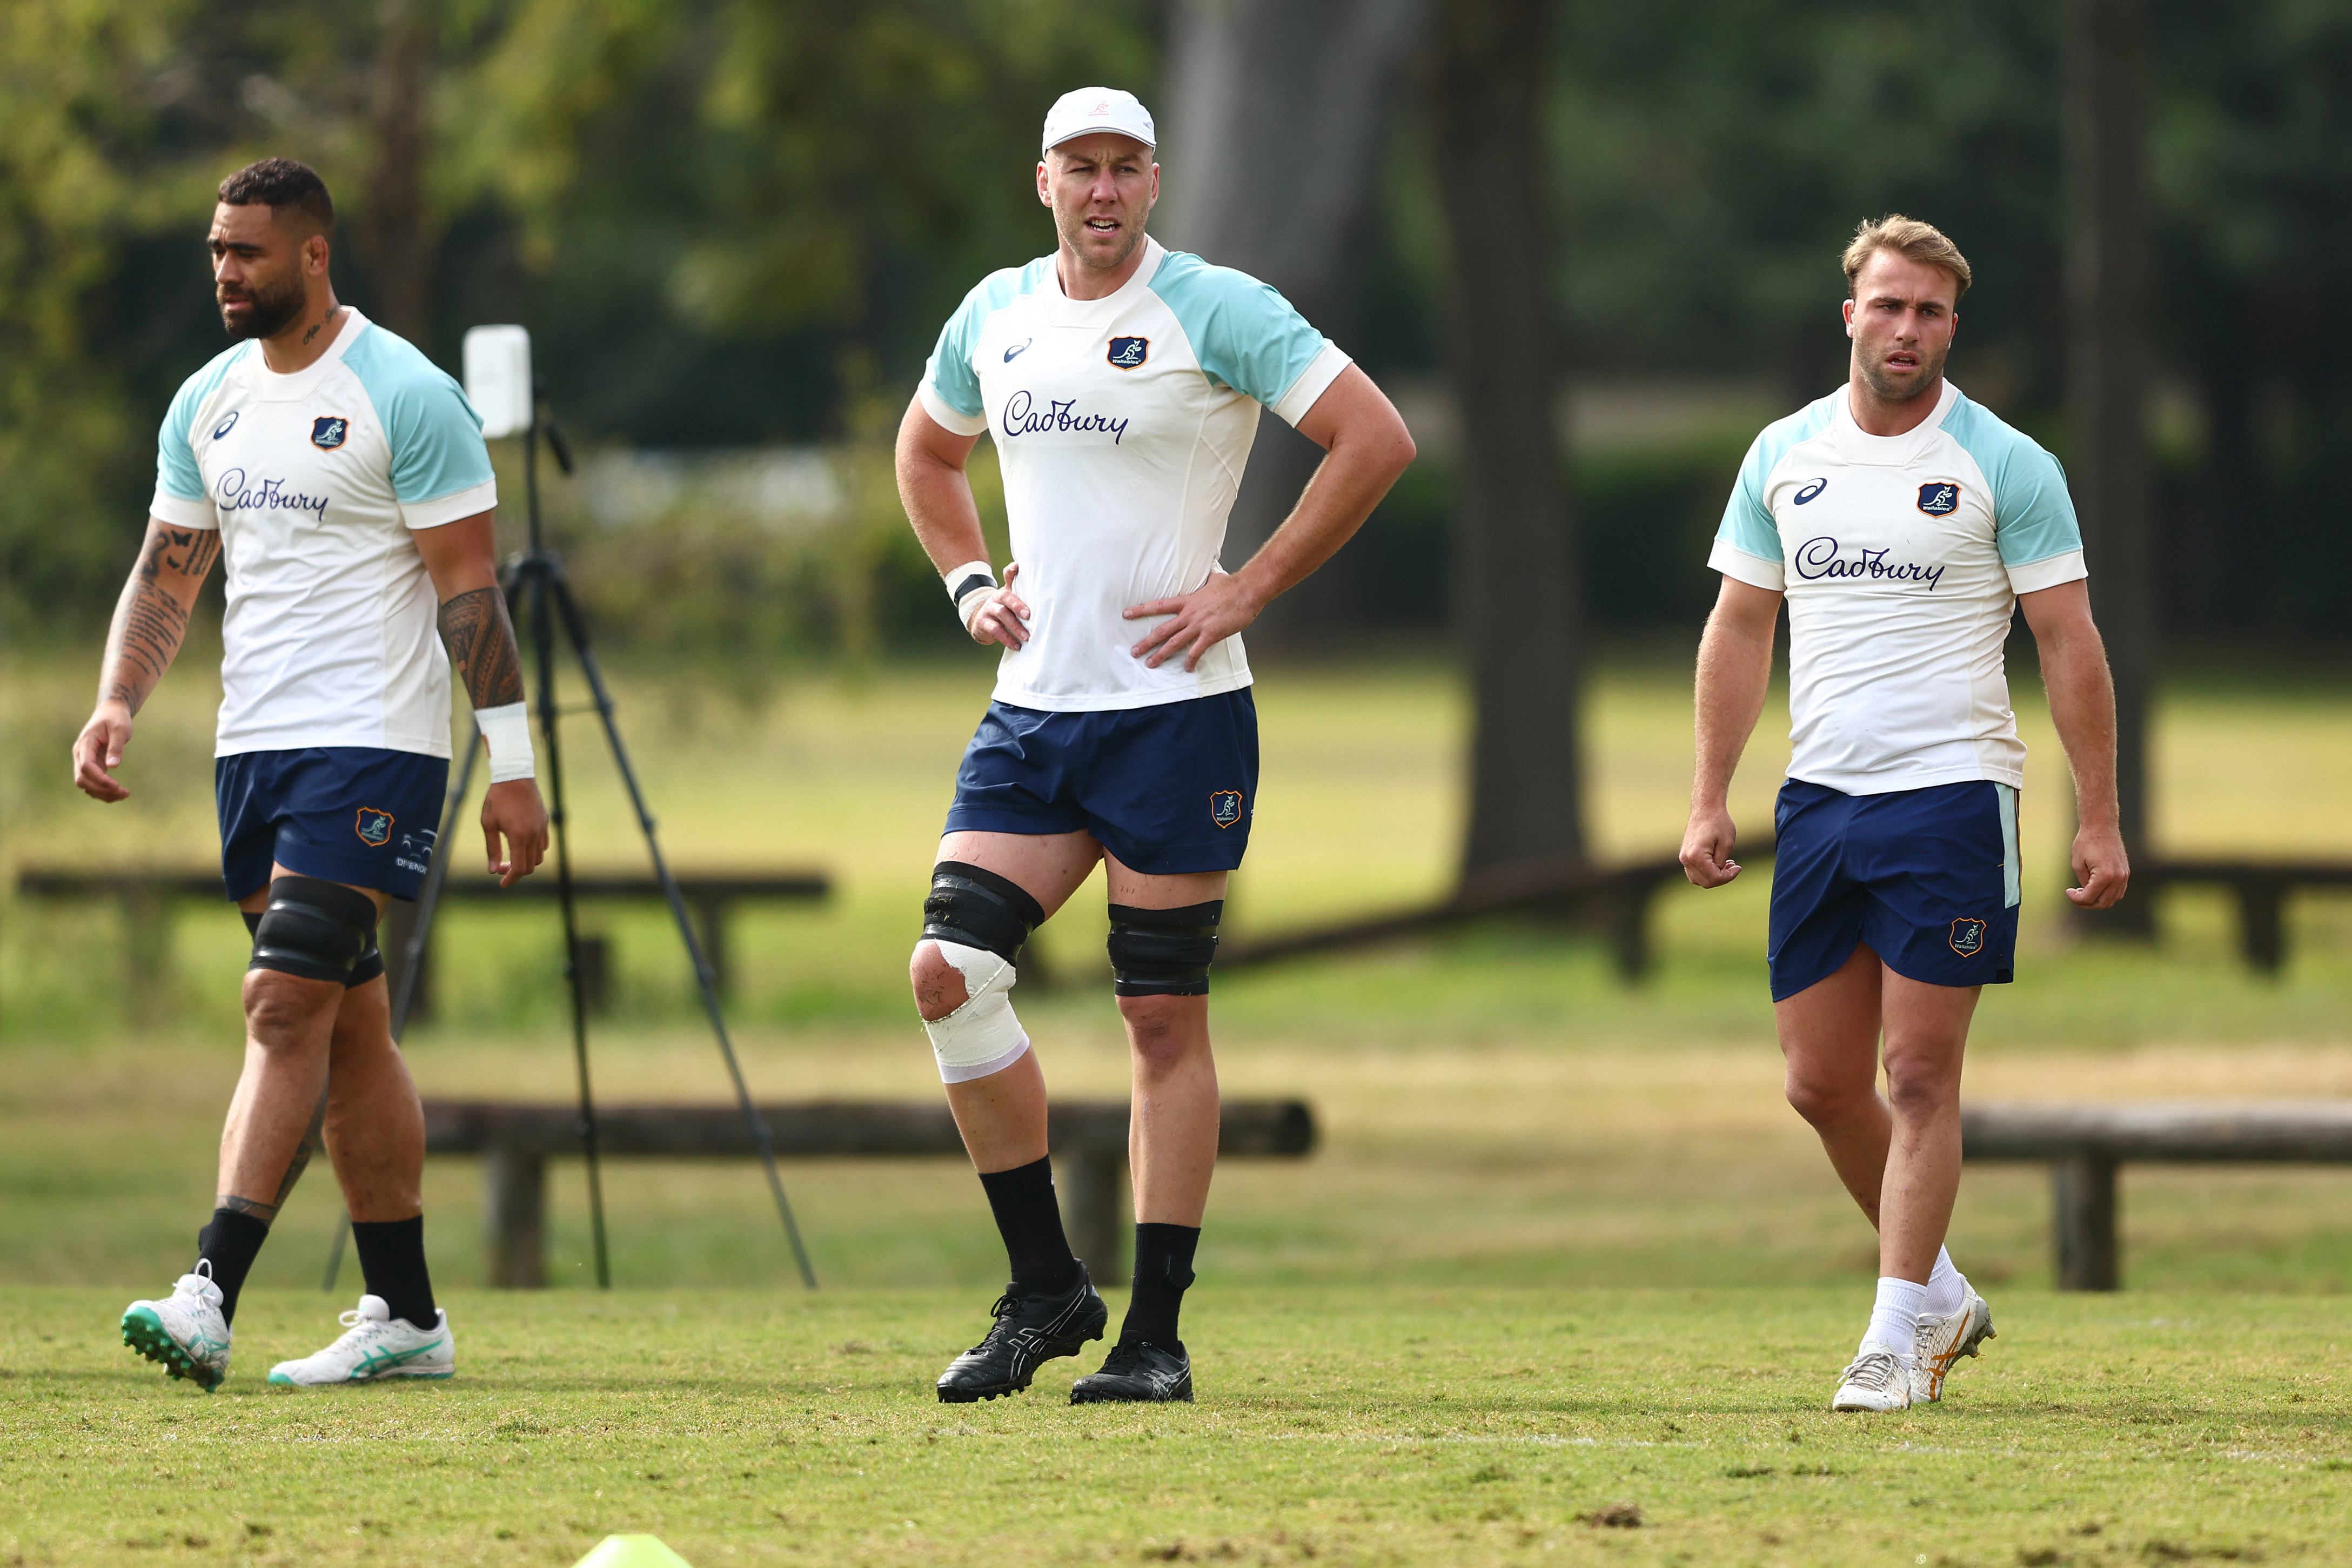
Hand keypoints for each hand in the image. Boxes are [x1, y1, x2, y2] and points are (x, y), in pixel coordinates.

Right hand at [72, 701, 134, 802]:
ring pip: (86, 784)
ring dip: (102, 793)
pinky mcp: (92, 765)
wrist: (111, 712)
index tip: (116, 785)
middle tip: (124, 793)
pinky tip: (118, 793)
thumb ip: (116, 746)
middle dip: (101, 789)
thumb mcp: (120, 729)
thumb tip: (113, 765)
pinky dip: (103, 790)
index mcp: (85, 744)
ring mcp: (84, 761)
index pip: (85, 767)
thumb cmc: (116, 719)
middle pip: (83, 779)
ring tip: (124, 795)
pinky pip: (93, 782)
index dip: (99, 779)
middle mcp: (80, 754)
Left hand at [481, 778, 548, 887]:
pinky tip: (522, 845)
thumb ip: (492, 848)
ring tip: (511, 857)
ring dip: (526, 862)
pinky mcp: (544, 822)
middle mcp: (533, 835)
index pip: (519, 868)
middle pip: (530, 866)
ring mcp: (541, 828)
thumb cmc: (497, 798)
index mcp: (519, 837)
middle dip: (515, 872)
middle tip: (500, 868)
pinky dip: (534, 851)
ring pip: (539, 857)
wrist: (514, 775)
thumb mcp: (488, 824)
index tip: (501, 884)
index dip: (510, 879)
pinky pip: (543, 844)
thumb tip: (492, 870)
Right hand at [964, 561, 1032, 649]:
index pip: (1008, 576)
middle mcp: (997, 597)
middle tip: (1028, 615)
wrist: (981, 621)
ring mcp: (989, 609)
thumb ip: (1026, 600)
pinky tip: (1016, 645)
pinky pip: (995, 630)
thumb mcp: (1014, 604)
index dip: (1011, 571)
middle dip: (1017, 605)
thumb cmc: (1005, 611)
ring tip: (1026, 637)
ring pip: (1001, 614)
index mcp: (1007, 590)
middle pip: (1006, 596)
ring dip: (1015, 626)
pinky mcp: (983, 622)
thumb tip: (1050, 603)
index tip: (1017, 566)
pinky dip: (1007, 638)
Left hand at [1124, 569, 1266, 671]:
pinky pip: (1197, 651)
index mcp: (1187, 601)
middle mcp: (1189, 614)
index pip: (1159, 606)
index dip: (1141, 610)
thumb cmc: (1232, 585)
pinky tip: (1188, 668)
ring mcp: (1199, 625)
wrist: (1246, 591)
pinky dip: (1191, 661)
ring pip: (1174, 643)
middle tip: (1134, 652)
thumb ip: (1208, 579)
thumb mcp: (1215, 579)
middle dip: (1146, 642)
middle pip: (1162, 630)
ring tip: (1150, 664)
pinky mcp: (1210, 635)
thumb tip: (1212, 573)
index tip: (1127, 614)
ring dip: (1160, 655)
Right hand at [1679, 804, 1741, 887]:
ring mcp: (1684, 857)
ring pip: (1698, 879)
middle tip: (1734, 867)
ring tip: (1727, 865)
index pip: (1714, 877)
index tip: (1739, 867)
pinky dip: (1706, 872)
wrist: (1706, 808)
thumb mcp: (1727, 844)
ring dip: (1713, 876)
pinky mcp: (1685, 855)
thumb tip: (1719, 873)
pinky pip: (1694, 872)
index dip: (1729, 876)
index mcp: (1696, 856)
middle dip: (1722, 878)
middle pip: (1705, 882)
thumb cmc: (1718, 822)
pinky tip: (1718, 863)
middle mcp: (1686, 859)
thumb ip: (1722, 862)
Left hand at [2064, 821, 2129, 909]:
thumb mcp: (2077, 864)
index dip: (2076, 899)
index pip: (2090, 898)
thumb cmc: (2086, 842)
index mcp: (2105, 876)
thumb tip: (2088, 894)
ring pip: (2112, 899)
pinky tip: (2095, 887)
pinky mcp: (2125, 872)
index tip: (2068, 891)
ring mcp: (2124, 876)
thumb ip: (2083, 883)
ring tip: (2084, 890)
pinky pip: (2118, 891)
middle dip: (2086, 903)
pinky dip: (2107, 894)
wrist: (2101, 826)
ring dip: (2098, 899)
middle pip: (2102, 903)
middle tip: (2075, 894)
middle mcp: (2118, 878)